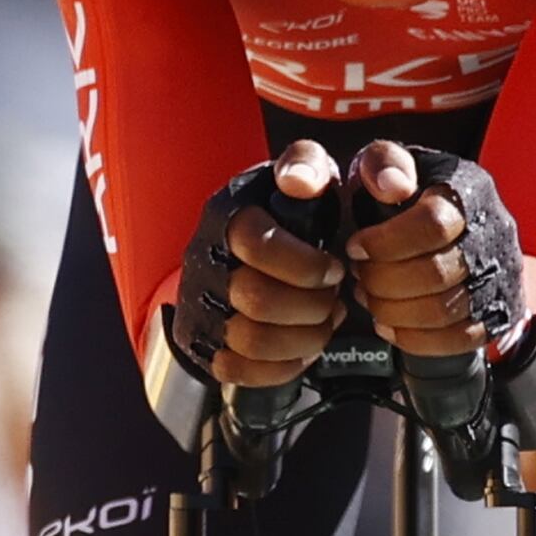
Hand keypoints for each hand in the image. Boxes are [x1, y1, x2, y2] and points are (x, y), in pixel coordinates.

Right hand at [191, 139, 350, 389]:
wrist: (240, 249)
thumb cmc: (285, 214)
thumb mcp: (300, 176)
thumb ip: (306, 165)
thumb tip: (297, 181)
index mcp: (228, 217)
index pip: (256, 245)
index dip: (306, 266)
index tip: (334, 269)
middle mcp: (206, 261)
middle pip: (257, 299)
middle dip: (311, 307)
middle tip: (332, 301)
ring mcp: (201, 305)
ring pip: (250, 340)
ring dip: (302, 338)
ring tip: (323, 324)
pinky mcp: (204, 343)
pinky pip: (235, 370)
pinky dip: (280, 367)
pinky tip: (302, 349)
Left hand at [342, 140, 490, 358]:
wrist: (462, 229)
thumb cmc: (414, 197)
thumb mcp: (395, 166)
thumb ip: (385, 162)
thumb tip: (392, 185)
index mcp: (469, 192)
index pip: (433, 224)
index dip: (385, 242)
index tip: (355, 247)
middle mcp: (494, 234)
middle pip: (436, 273)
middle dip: (383, 280)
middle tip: (359, 276)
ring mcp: (500, 276)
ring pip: (444, 310)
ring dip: (393, 310)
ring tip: (369, 297)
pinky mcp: (497, 312)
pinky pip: (458, 339)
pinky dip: (415, 338)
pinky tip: (389, 324)